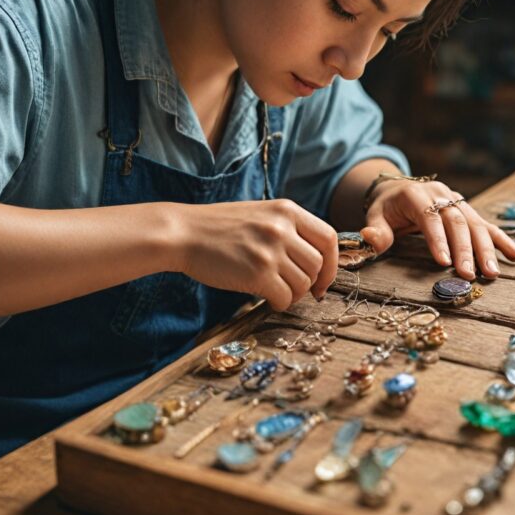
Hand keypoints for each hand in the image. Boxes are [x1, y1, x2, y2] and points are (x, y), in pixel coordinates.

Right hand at [172, 199, 337, 310]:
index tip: (323, 278)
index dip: (331, 263)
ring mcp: (270, 250)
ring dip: (294, 294)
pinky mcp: (257, 273)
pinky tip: (268, 300)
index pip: (329, 238)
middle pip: (318, 264)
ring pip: (304, 283)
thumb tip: (314, 260)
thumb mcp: (259, 214)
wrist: (183, 233)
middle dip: (311, 282)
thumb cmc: (219, 228)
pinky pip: (285, 297)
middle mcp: (282, 228)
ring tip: (277, 292)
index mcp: (287, 210)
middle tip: (296, 289)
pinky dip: (281, 304)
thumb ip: (287, 229)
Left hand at [360, 180, 514, 278]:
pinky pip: (487, 225)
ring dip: (487, 249)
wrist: (398, 189)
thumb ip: (376, 231)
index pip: (430, 217)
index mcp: (415, 194)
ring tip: (493, 273)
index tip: (444, 262)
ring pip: (476, 223)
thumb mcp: (375, 216)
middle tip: (470, 274)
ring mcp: (457, 200)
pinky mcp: (468, 210)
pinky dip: (503, 240)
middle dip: (465, 249)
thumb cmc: (386, 208)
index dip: (438, 239)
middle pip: (457, 221)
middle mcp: (441, 194)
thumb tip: (369, 238)